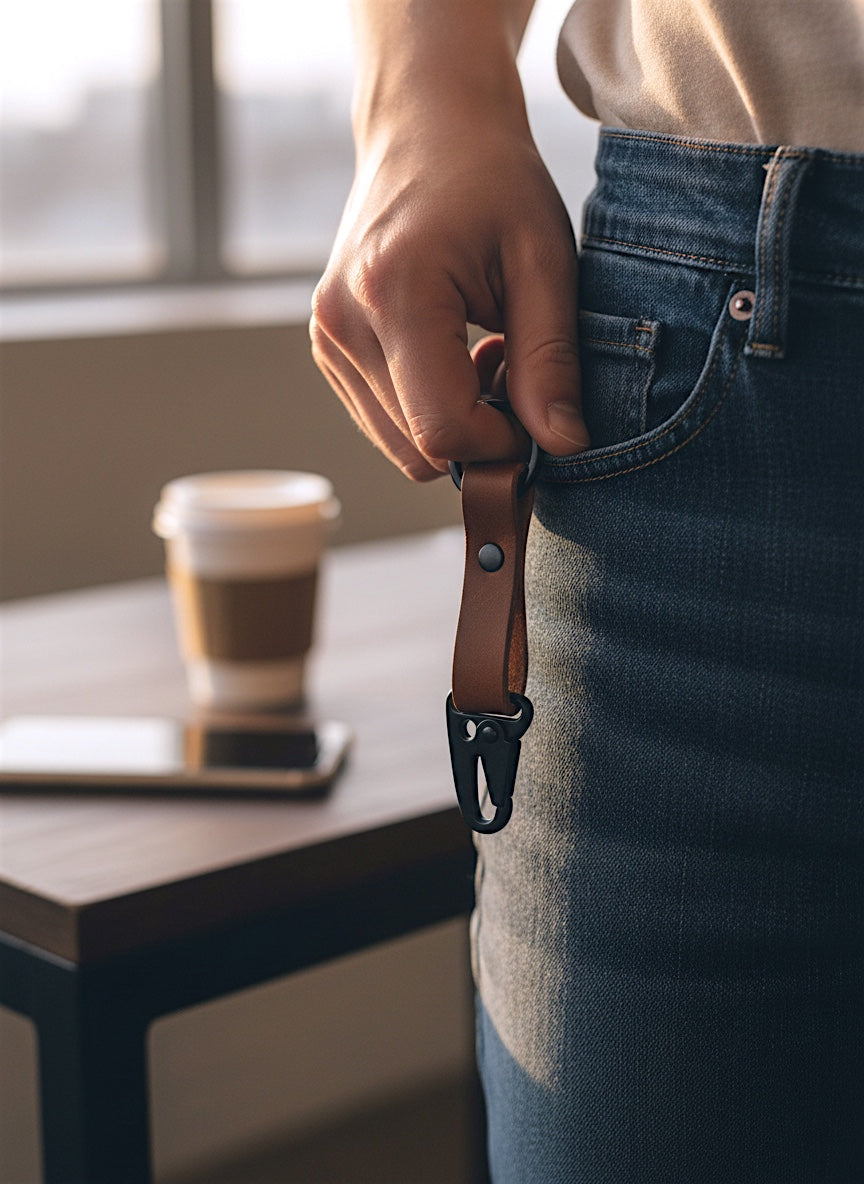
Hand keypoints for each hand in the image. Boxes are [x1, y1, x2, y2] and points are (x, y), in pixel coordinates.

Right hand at [310, 50, 587, 480]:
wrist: (428, 128)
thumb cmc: (494, 182)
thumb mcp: (544, 262)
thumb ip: (551, 360)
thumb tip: (562, 444)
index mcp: (394, 293)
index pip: (442, 428)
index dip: (501, 443)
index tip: (539, 413)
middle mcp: (343, 322)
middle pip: (418, 448)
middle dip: (480, 435)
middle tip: (518, 373)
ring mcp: (327, 337)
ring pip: (401, 446)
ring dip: (454, 425)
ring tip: (486, 357)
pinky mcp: (327, 347)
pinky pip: (384, 422)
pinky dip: (428, 409)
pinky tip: (453, 357)